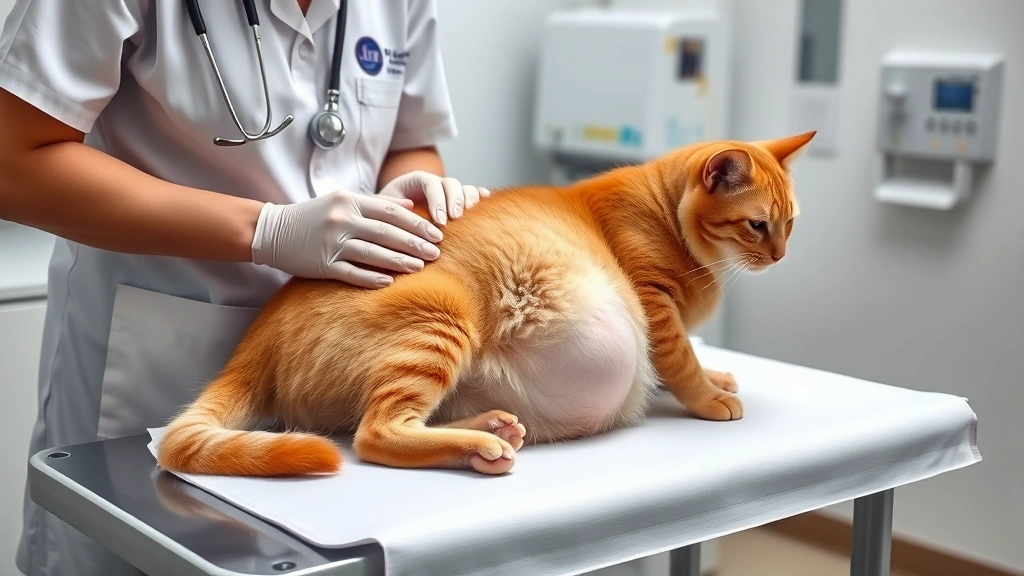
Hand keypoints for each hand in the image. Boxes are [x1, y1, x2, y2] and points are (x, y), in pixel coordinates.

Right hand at [251, 190, 443, 287]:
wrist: (273, 230)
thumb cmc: (313, 216)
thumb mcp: (342, 201)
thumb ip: (376, 203)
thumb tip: (410, 206)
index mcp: (349, 201)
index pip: (391, 212)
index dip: (416, 224)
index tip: (436, 233)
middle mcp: (342, 220)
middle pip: (386, 233)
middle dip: (414, 244)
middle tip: (436, 253)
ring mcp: (331, 243)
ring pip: (373, 253)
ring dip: (399, 261)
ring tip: (420, 268)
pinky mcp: (322, 264)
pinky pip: (352, 273)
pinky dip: (371, 278)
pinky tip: (390, 282)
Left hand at [377, 170, 489, 224]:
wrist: (390, 218)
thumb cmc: (385, 214)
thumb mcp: (381, 208)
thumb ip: (390, 206)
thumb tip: (409, 206)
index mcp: (415, 181)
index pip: (430, 184)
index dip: (438, 200)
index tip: (440, 221)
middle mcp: (435, 184)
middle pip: (451, 184)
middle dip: (455, 200)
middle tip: (456, 218)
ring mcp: (448, 193)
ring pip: (464, 187)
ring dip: (470, 200)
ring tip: (471, 215)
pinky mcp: (457, 202)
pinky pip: (473, 194)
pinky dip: (481, 197)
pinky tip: (488, 202)